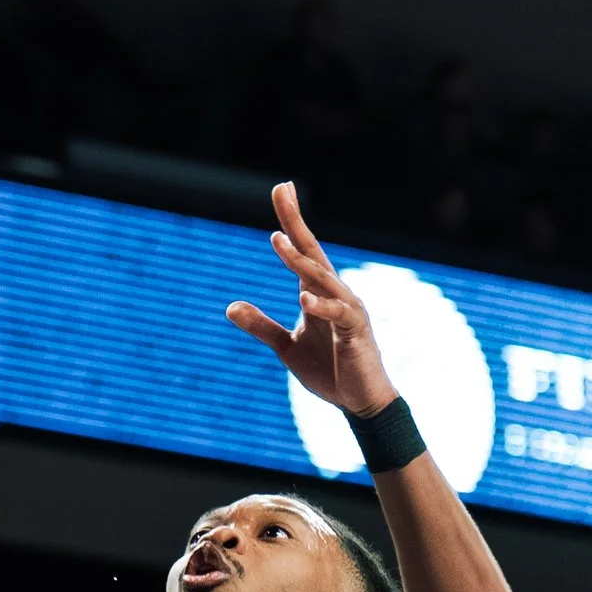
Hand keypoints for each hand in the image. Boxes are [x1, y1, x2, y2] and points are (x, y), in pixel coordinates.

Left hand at [226, 183, 395, 416]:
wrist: (361, 402)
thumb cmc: (329, 370)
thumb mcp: (286, 347)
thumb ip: (262, 326)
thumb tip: (230, 307)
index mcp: (317, 292)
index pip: (302, 250)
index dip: (290, 221)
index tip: (281, 189)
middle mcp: (335, 293)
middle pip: (313, 251)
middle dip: (296, 222)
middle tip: (282, 190)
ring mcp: (348, 309)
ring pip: (323, 278)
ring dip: (301, 261)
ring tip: (279, 242)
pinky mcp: (357, 332)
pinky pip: (339, 313)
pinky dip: (322, 305)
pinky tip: (303, 298)